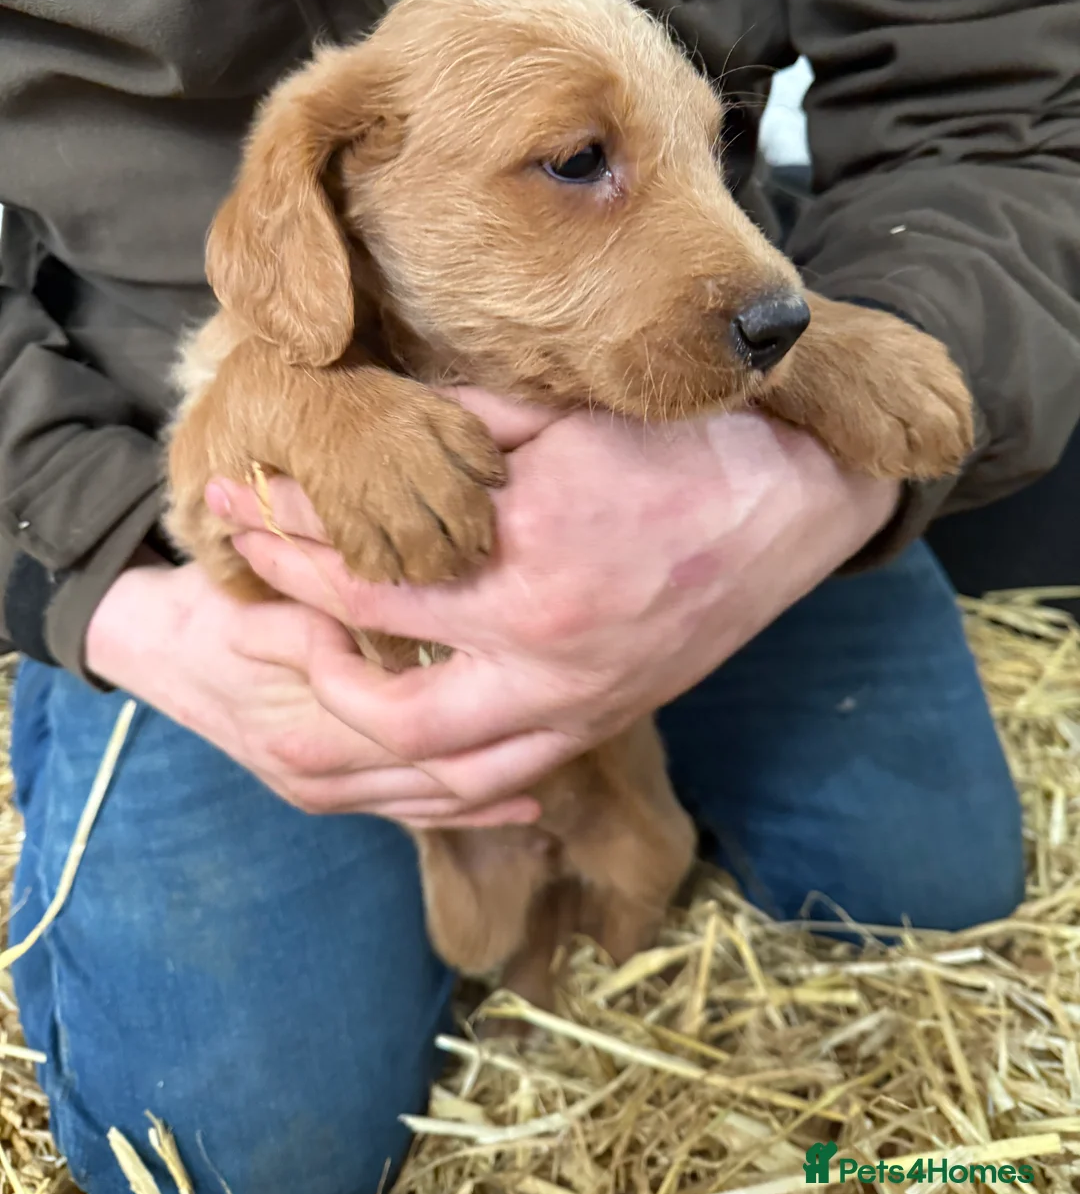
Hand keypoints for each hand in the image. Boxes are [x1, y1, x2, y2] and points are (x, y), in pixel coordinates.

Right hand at [83, 561, 541, 826]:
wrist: (152, 642)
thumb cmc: (215, 602)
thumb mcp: (275, 594)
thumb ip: (340, 608)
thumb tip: (414, 604)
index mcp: (310, 725)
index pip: (423, 723)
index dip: (487, 693)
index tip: (533, 648)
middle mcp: (322, 776)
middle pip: (447, 773)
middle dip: (518, 743)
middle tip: (587, 701)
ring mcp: (328, 795)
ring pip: (439, 801)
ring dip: (506, 776)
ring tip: (573, 743)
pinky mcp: (331, 798)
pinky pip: (417, 813)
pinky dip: (474, 807)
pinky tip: (527, 796)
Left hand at [211, 391, 900, 823]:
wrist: (797, 506)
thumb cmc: (686, 444)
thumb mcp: (568, 414)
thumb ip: (462, 427)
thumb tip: (367, 431)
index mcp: (532, 555)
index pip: (368, 563)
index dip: (286, 536)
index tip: (237, 503)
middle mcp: (547, 649)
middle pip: (374, 687)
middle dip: (292, 645)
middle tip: (247, 602)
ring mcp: (577, 702)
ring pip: (428, 762)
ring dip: (345, 728)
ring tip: (303, 674)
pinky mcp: (600, 722)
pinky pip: (499, 780)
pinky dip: (433, 775)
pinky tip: (395, 744)